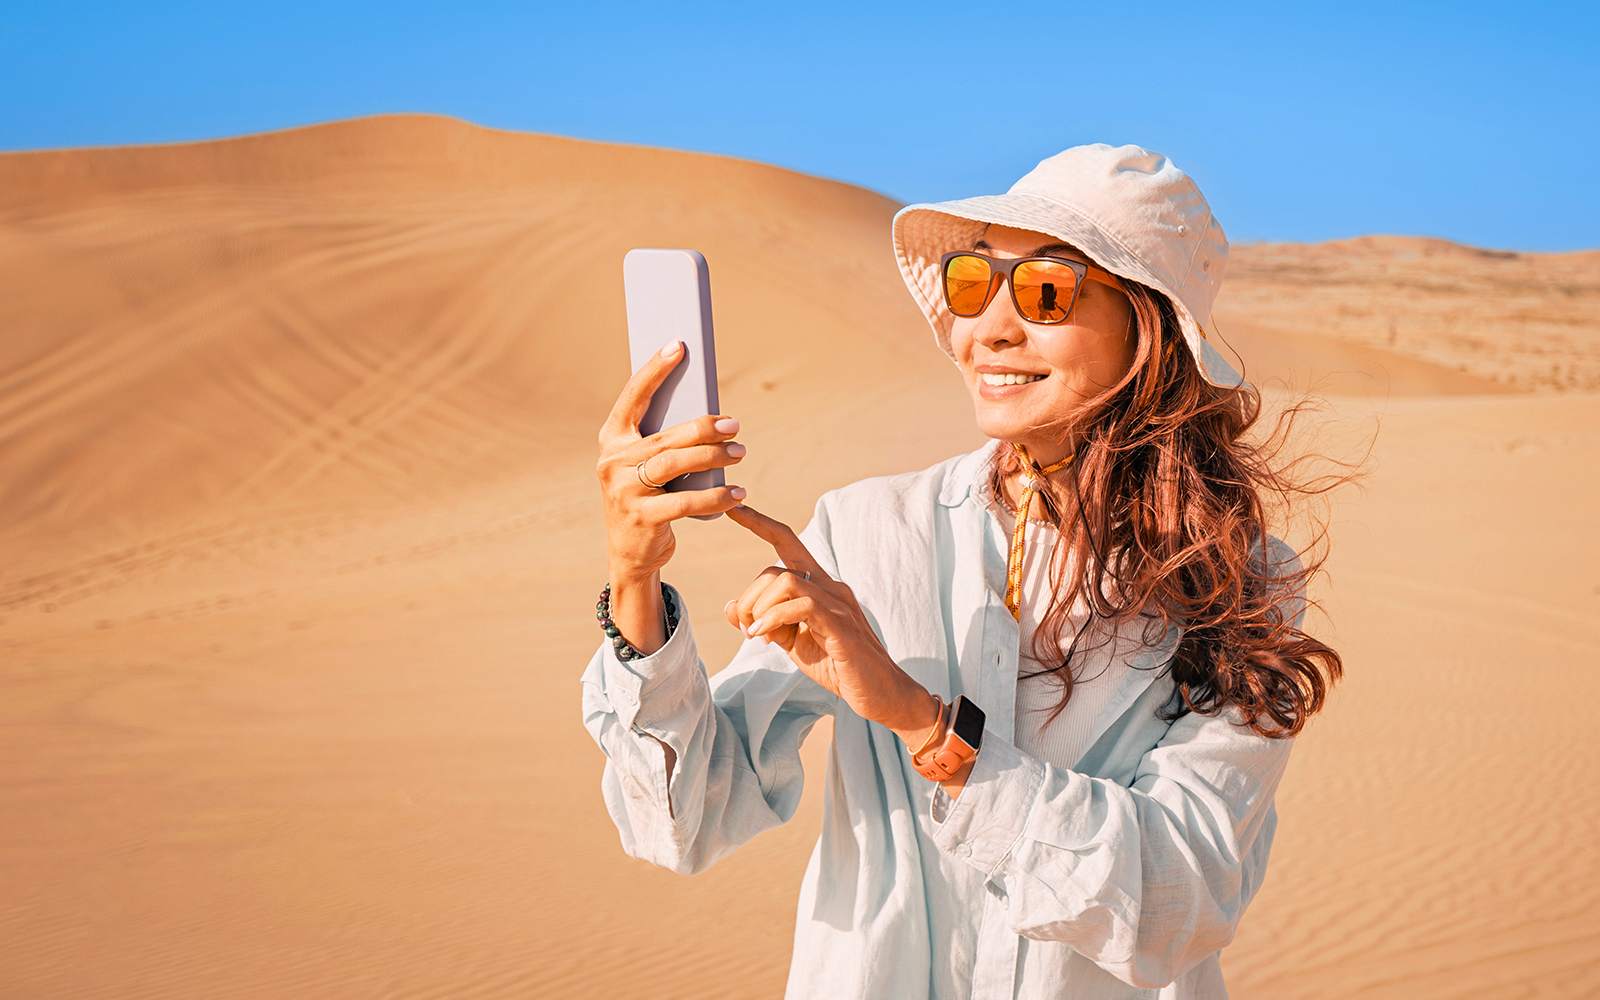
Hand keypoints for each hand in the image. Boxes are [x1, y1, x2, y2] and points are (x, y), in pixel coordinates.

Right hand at [597, 340, 748, 653]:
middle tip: (736, 425)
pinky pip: (685, 501)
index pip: (633, 396)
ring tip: (740, 453)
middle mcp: (612, 462)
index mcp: (612, 439)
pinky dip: (716, 496)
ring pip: (675, 464)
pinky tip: (737, 492)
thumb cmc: (648, 497)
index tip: (679, 346)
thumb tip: (710, 414)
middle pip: (666, 436)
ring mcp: (624, 491)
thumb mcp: (648, 465)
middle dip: (705, 428)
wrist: (630, 553)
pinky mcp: (642, 518)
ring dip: (713, 457)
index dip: (655, 370)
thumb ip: (665, 440)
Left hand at [725, 504, 940, 749]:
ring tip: (756, 635)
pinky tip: (763, 637)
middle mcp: (830, 586)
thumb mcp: (793, 643)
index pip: (788, 543)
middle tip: (747, 630)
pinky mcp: (840, 623)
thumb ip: (766, 622)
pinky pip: (799, 605)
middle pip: (775, 569)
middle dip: (750, 598)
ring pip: (785, 582)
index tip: (734, 510)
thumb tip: (731, 607)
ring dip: (760, 609)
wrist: (880, 693)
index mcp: (819, 586)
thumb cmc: (839, 666)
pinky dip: (771, 620)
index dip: (761, 524)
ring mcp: (838, 603)